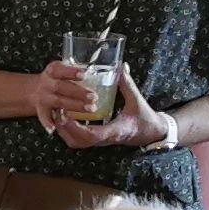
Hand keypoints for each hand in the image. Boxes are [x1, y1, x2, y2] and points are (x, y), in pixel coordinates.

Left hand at [39, 62, 172, 149]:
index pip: (92, 134)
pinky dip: (69, 131)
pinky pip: (79, 140)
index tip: (66, 115)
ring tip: (57, 113)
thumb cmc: (145, 118)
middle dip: (64, 129)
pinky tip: (65, 117)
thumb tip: (120, 66)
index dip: (76, 127)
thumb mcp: (137, 99)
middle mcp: (105, 139)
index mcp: (115, 131)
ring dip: (64, 131)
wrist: (151, 133)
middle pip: (78, 142)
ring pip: (76, 143)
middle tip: (56, 111)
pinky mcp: (99, 140)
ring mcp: (101, 142)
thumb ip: (127, 84)